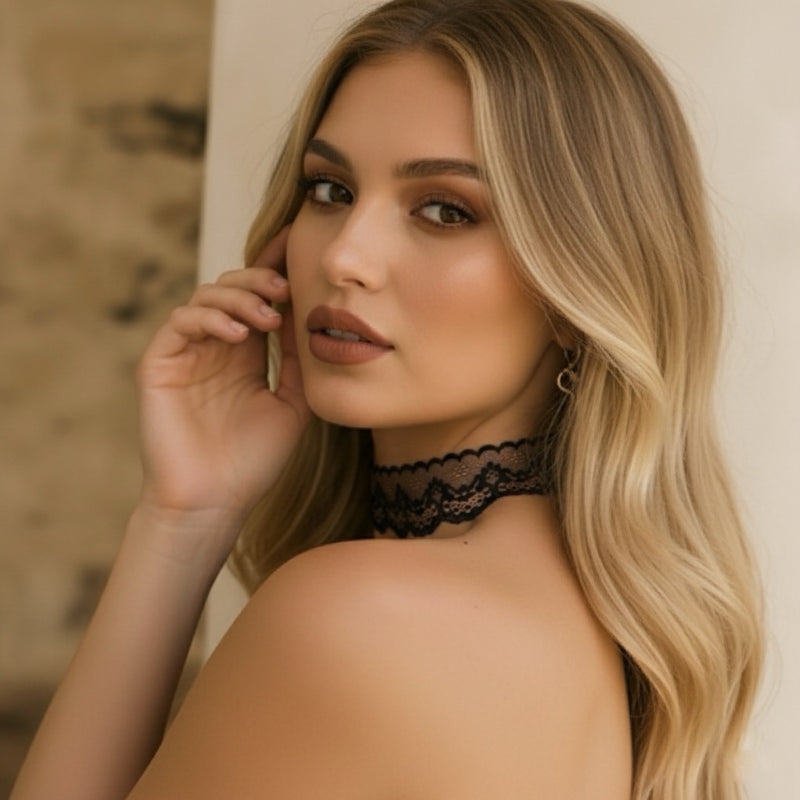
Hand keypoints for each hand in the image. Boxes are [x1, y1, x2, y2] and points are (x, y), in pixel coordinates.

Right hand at [136, 227, 309, 537]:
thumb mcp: (292, 404)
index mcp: (245, 354)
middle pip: (232, 288)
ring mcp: (186, 354)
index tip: (298, 248)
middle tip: (286, 287)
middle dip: (259, 279)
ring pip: (205, 296)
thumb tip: (311, 316)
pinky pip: (180, 322)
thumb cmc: (255, 461)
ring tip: (267, 317)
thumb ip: (297, 361)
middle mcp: (214, 348)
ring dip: (238, 297)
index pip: (257, 300)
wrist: (216, 501)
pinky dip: (208, 318)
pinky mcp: (159, 364)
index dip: (274, 271)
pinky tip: (237, 334)